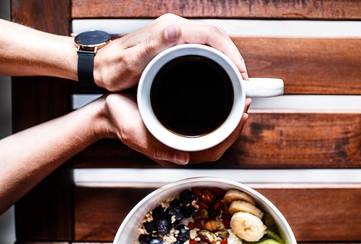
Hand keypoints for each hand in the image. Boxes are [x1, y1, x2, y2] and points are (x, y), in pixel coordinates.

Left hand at [94, 13, 247, 90]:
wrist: (100, 66)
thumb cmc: (112, 68)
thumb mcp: (128, 62)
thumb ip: (150, 47)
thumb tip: (174, 30)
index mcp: (167, 30)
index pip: (209, 35)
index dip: (230, 53)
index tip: (240, 72)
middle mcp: (173, 29)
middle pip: (215, 37)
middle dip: (233, 56)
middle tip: (243, 80)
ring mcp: (174, 36)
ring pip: (211, 42)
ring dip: (227, 58)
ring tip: (236, 79)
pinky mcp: (173, 45)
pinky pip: (202, 48)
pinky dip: (216, 59)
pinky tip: (220, 73)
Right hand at [99, 93, 250, 164]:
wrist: (108, 113)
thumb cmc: (120, 121)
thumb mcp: (134, 134)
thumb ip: (157, 148)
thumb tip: (183, 159)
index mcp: (175, 151)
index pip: (213, 150)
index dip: (231, 135)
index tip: (242, 115)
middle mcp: (182, 145)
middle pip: (219, 141)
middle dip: (236, 124)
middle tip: (245, 101)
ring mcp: (181, 135)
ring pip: (214, 132)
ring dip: (229, 119)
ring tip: (239, 100)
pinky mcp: (179, 124)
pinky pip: (205, 124)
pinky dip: (218, 114)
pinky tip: (222, 101)